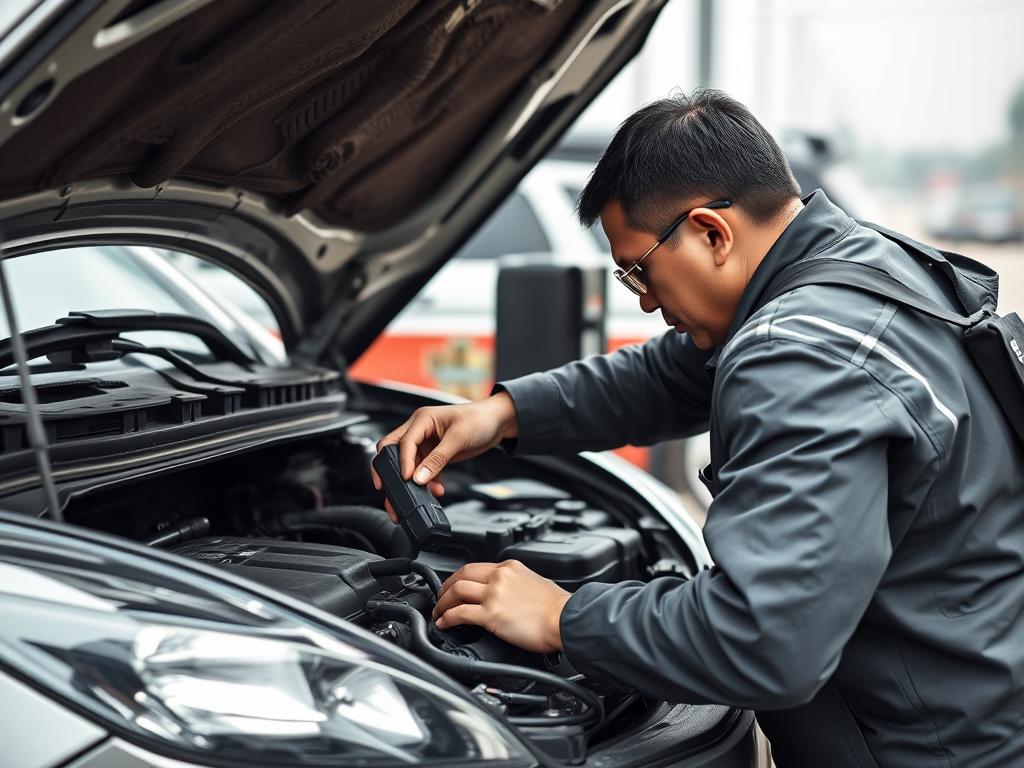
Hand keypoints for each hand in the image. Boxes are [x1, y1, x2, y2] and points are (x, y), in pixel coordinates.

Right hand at [370, 393, 519, 522]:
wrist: (497, 422)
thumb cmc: (480, 419)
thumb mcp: (459, 438)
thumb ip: (438, 459)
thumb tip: (419, 478)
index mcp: (422, 419)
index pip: (404, 442)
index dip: (402, 462)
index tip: (405, 479)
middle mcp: (419, 430)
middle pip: (393, 451)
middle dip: (388, 471)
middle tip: (385, 490)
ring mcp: (425, 443)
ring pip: (408, 465)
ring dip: (412, 481)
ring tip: (419, 497)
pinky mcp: (433, 454)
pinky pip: (422, 470)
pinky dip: (426, 482)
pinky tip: (436, 490)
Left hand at [432, 560, 570, 653]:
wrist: (567, 619)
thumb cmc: (557, 607)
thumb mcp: (533, 581)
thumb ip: (514, 583)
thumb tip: (503, 594)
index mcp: (509, 567)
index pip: (474, 568)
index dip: (457, 578)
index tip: (452, 586)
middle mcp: (499, 577)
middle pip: (460, 576)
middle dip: (445, 588)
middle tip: (439, 599)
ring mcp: (494, 595)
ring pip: (456, 592)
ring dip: (442, 603)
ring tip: (438, 613)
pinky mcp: (492, 615)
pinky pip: (460, 613)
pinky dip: (447, 618)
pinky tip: (444, 623)